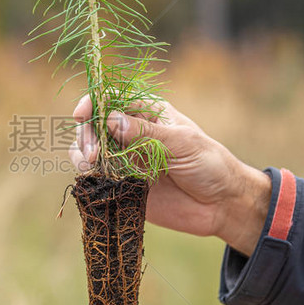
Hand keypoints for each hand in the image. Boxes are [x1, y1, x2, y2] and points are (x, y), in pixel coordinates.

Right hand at [69, 95, 270, 255]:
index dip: (92, 103)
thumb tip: (109, 118)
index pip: (111, 98)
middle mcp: (132, 133)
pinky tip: (94, 178)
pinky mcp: (122, 183)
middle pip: (93, 123)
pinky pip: (94, 175)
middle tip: (94, 154)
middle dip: (86, 134)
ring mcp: (125, 158)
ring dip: (82, 154)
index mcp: (148, 113)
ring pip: (87, 148)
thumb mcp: (182, 144)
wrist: (221, 205)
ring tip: (92, 166)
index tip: (82, 115)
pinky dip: (87, 174)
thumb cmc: (210, 165)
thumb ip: (145, 133)